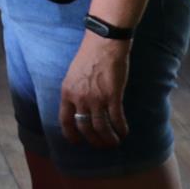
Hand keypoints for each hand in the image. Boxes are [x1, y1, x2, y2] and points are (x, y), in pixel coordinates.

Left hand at [60, 33, 130, 147]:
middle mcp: (80, 98)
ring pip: (101, 128)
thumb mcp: (73, 75)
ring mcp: (96, 98)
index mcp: (67, 92)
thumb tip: (79, 108)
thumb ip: (74, 92)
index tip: (77, 142)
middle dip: (94, 140)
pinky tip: (124, 132)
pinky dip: (121, 129)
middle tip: (101, 145)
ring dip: (108, 139)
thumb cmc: (89, 55)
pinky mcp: (113, 96)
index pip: (65, 121)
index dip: (71, 135)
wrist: (104, 43)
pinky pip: (117, 119)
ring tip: (114, 143)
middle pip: (85, 128)